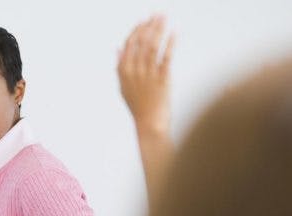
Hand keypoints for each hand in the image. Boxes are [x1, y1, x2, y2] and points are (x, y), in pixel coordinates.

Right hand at [118, 15, 174, 134]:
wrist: (150, 124)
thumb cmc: (138, 106)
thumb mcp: (124, 86)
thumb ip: (120, 66)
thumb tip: (117, 48)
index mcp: (123, 71)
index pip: (129, 44)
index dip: (137, 30)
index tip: (144, 20)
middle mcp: (134, 71)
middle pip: (141, 42)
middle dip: (149, 25)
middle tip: (157, 13)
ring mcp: (147, 75)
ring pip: (152, 46)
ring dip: (159, 29)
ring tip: (164, 18)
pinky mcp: (162, 79)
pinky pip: (166, 57)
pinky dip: (170, 43)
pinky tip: (174, 32)